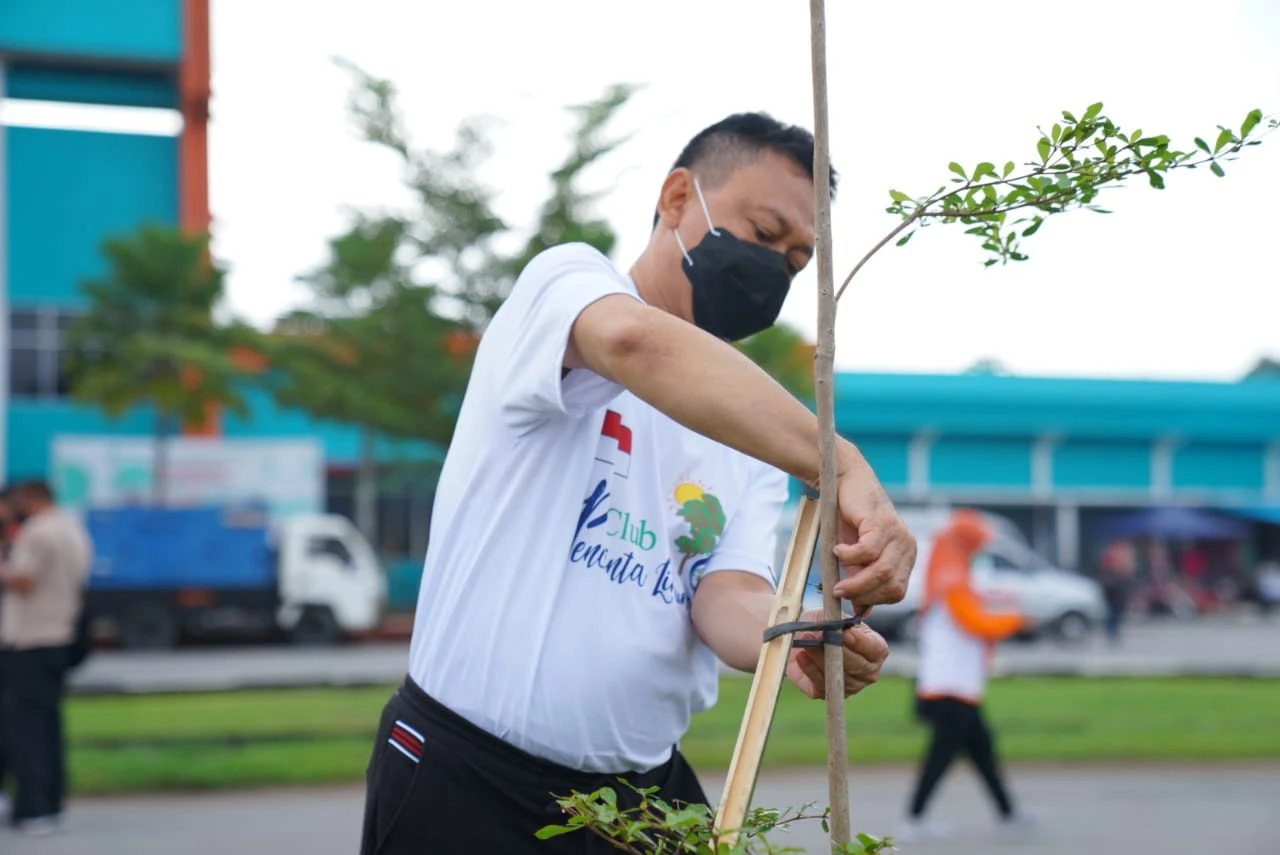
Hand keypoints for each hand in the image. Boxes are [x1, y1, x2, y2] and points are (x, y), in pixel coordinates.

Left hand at [785, 612, 889, 698]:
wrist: (803, 636)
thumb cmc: (824, 623)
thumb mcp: (831, 614)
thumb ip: (835, 619)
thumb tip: (835, 628)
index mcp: (875, 649)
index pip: (875, 649)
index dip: (860, 642)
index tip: (845, 633)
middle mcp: (867, 672)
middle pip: (857, 666)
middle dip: (837, 650)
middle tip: (821, 637)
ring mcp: (849, 686)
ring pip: (837, 676)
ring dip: (819, 658)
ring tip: (806, 642)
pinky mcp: (825, 693)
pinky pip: (819, 685)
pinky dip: (808, 668)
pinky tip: (800, 655)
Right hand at [829, 462, 916, 608]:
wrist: (847, 483)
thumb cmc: (851, 520)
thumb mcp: (857, 556)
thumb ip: (861, 580)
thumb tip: (860, 611)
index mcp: (906, 557)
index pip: (897, 592)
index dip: (873, 600)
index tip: (849, 599)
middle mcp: (908, 547)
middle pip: (891, 586)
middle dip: (862, 593)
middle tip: (838, 591)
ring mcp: (898, 534)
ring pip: (881, 572)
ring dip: (855, 580)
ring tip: (836, 577)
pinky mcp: (883, 523)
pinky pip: (868, 551)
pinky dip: (849, 556)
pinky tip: (837, 550)